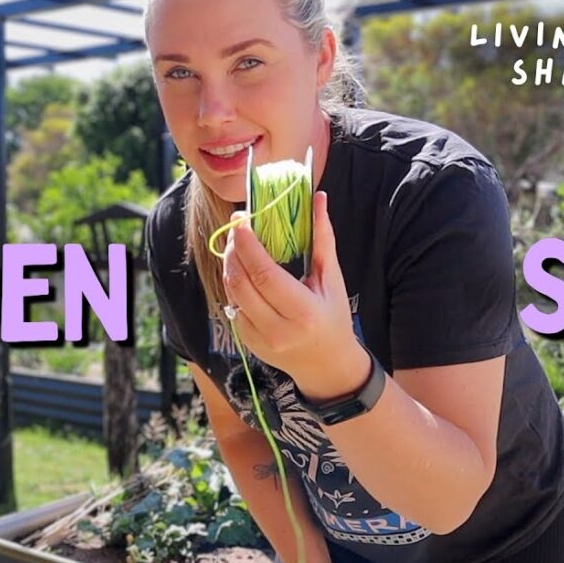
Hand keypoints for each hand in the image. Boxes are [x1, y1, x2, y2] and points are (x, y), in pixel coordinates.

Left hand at [222, 191, 368, 399]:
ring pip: (232, 294)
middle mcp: (279, 331)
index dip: (248, 246)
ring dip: (230, 265)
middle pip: (242, 284)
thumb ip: (323, 238)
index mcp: (303, 313)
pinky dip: (234, 284)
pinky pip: (232, 307)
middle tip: (236, 227)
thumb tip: (318, 198)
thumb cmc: (333, 317)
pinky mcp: (249, 344)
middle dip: (234, 250)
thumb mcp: (332, 279)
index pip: (265, 275)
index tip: (241, 220)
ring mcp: (260, 341)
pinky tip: (241, 270)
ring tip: (237, 244)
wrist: (327, 364)